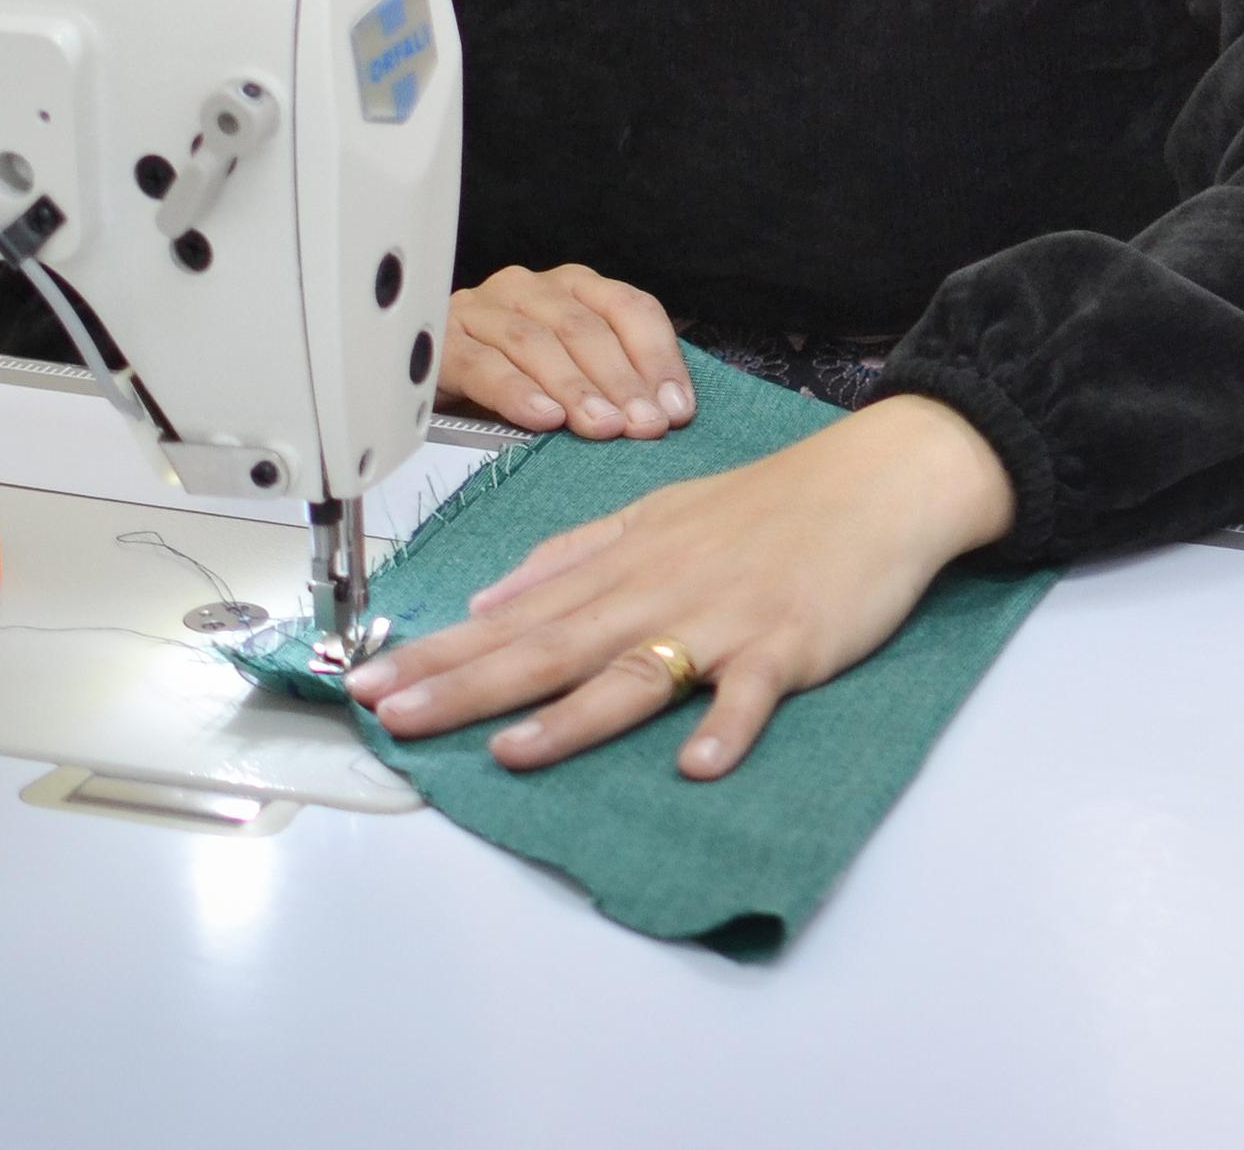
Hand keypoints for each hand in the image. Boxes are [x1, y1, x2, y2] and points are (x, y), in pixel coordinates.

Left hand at [343, 394, 1014, 777]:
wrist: (874, 481)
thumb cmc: (768, 503)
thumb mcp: (657, 513)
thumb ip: (572, 559)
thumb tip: (488, 599)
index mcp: (623, 565)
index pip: (514, 618)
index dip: (438, 652)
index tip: (369, 682)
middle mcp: (658, 593)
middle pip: (549, 647)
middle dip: (464, 685)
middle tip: (392, 715)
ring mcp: (722, 620)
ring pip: (636, 673)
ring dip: (574, 716)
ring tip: (514, 753)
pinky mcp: (786, 645)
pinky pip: (751, 694)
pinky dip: (726, 727)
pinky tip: (698, 763)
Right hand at [441, 263, 691, 438]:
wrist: (428, 373)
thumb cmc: (516, 377)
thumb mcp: (573, 371)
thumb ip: (617, 380)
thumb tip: (670, 412)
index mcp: (573, 286)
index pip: (629, 308)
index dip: (658, 357)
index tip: (677, 407)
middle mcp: (529, 288)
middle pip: (584, 328)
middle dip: (621, 380)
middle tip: (645, 425)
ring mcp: (483, 310)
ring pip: (537, 343)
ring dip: (576, 388)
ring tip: (604, 426)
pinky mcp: (444, 343)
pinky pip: (483, 364)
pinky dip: (516, 392)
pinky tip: (543, 418)